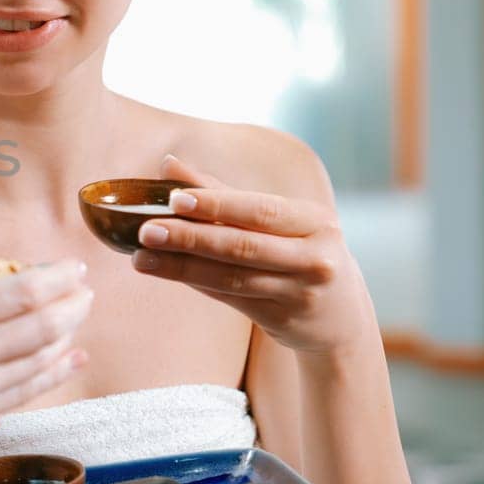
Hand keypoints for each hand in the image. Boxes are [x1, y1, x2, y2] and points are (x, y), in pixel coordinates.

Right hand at [0, 260, 92, 483]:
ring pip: (39, 358)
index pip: (18, 291)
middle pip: (41, 322)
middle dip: (71, 304)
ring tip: (79, 321)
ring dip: (67, 337)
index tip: (71, 269)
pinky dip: (51, 374)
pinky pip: (24, 392)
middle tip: (85, 291)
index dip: (55, 278)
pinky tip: (67, 363)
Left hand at [130, 154, 374, 355]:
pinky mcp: (281, 319)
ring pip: (230, 277)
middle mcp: (313, 257)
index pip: (260, 210)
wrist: (342, 318)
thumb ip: (224, 193)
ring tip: (141, 257)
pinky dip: (194, 282)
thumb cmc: (301, 253)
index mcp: (314, 221)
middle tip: (145, 230)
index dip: (217, 204)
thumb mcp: (281, 221)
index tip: (174, 198)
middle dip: (189, 237)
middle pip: (242, 245)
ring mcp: (299, 292)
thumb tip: (169, 164)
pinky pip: (228, 297)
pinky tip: (164, 271)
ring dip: (180, 266)